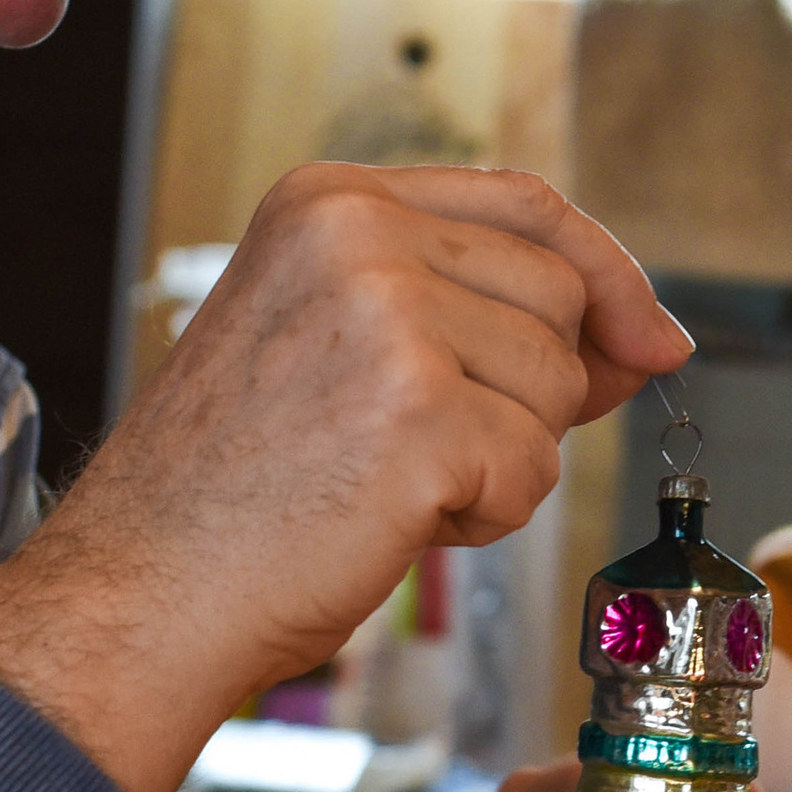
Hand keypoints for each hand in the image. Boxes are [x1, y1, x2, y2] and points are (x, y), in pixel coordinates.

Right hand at [0, 166, 687, 791]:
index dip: (605, 271)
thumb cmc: (234, 490)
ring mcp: (388, 318)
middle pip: (557, 297)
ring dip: (503, 460)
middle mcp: (357, 235)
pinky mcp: (419, 415)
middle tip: (421, 450)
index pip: (525, 202)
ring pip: (557, 386)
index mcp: (329, 200)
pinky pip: (533, 467)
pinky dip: (484, 517)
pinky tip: (392, 522)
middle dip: (530, 391)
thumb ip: (485, 317)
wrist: (140, 591)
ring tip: (387, 484)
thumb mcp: (345, 349)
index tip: (650, 335)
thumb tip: (650, 336)